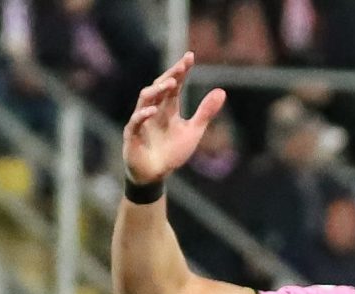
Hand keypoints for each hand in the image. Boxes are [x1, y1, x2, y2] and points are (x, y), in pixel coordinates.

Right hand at [122, 52, 224, 185]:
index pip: (174, 84)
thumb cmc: (172, 152)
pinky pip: (136, 122)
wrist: (156, 175)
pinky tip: (154, 110)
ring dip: (157, 90)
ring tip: (171, 83)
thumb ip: (205, 112)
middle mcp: (153, 109)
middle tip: (181, 66)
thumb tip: (222, 91)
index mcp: (168, 107)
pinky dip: (144, 115)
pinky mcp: (132, 134)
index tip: (190, 57)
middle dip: (170, 75)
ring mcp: (141, 120)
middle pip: (159, 86)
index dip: (181, 71)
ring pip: (145, 99)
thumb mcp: (193, 131)